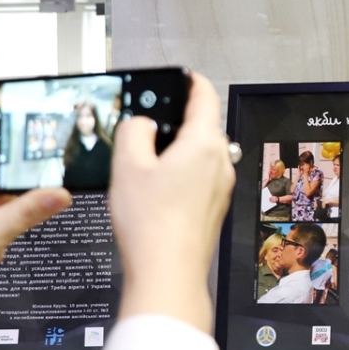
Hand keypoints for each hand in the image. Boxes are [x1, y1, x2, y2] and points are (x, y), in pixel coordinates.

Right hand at [110, 73, 234, 329]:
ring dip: (177, 150)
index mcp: (204, 143)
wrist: (168, 273)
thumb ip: (134, 131)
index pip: (204, 95)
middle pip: (201, 126)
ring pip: (200, 154)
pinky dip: (180, 174)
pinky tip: (155, 190)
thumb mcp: (127, 164)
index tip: (180, 76)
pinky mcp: (214, 208)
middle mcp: (221, 162)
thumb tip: (143, 124)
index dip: (190, 81)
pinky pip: (199, 178)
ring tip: (144, 161)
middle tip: (146, 122)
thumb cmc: (150, 222)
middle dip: (176, 121)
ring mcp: (221, 187)